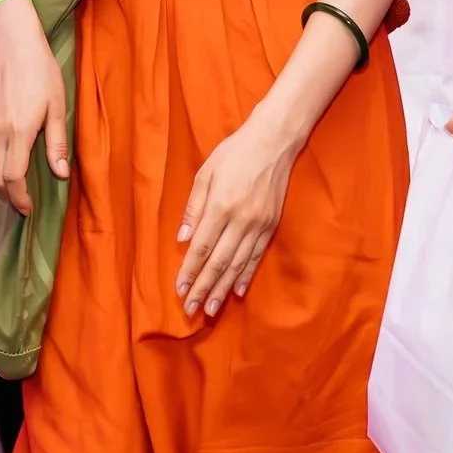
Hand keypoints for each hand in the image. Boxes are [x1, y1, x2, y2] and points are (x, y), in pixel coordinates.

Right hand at [0, 0, 67, 215]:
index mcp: (19, 130)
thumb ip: (57, 143)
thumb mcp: (58, 107)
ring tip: (12, 184)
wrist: (13, 46)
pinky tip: (2, 162)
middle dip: (7, 195)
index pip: (12, 177)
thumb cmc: (42, 73)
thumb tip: (60, 174)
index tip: (28, 207)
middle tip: (22, 199)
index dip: (20, 197)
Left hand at [175, 116, 298, 318]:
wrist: (273, 142)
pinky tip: (236, 291)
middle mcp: (241, 220)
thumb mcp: (205, 173)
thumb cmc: (234, 153)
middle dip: (203, 288)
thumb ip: (193, 208)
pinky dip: (245, 276)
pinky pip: (256, 256)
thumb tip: (183, 240)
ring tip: (211, 309)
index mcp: (220, 206)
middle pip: (218, 262)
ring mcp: (259, 225)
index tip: (179, 290)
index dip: (190, 271)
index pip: (201, 247)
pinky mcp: (271, 226)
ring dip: (222, 289)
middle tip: (191, 311)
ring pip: (238, 265)